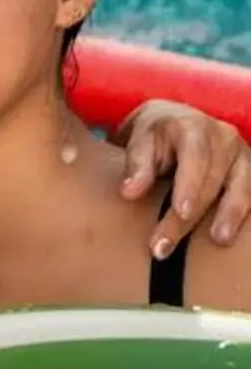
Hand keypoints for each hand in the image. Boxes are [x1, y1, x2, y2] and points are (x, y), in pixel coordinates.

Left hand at [116, 101, 250, 254]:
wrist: (176, 122)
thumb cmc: (154, 134)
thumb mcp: (139, 139)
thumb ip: (137, 164)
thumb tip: (129, 193)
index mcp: (192, 127)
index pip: (194, 157)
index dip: (190, 185)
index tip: (180, 211)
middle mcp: (223, 138)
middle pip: (211, 180)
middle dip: (189, 217)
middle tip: (164, 246)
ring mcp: (242, 155)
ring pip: (241, 188)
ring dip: (230, 216)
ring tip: (219, 241)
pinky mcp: (250, 172)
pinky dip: (242, 214)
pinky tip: (232, 235)